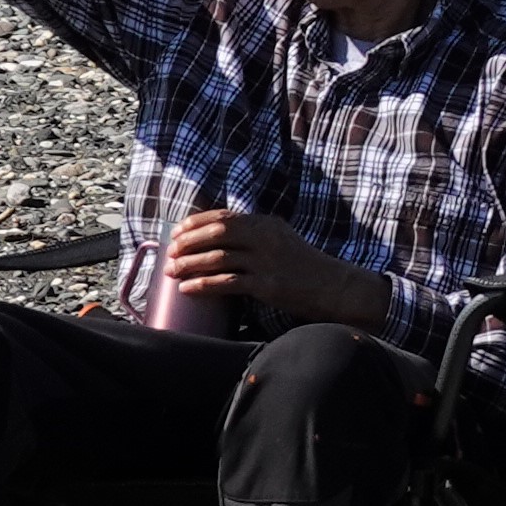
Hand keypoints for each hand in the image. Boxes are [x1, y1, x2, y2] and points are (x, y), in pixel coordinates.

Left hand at [165, 205, 393, 332]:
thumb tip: (215, 239)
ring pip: (218, 258)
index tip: (176, 232)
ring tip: (171, 271)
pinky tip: (188, 288)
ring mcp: (267, 261)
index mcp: (266, 224)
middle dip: (188, 242)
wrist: (335, 287)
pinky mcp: (268, 284)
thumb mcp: (280, 240)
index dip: (195, 223)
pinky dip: (203, 285)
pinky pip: (228, 283)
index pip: (224, 217)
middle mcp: (265, 238)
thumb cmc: (303, 266)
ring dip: (190, 264)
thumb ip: (253, 235)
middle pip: (217, 234)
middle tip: (170, 252)